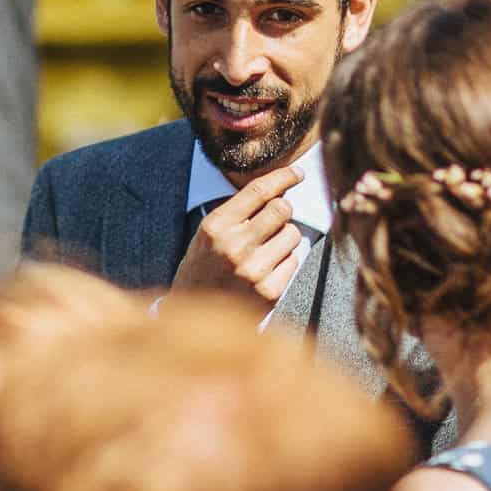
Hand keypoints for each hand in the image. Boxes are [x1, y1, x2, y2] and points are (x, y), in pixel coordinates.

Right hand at [170, 163, 303, 305]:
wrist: (193, 318)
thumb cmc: (201, 268)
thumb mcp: (208, 233)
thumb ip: (237, 212)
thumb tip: (278, 191)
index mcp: (216, 226)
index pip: (258, 191)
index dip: (283, 176)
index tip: (297, 172)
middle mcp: (234, 246)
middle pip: (282, 209)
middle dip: (283, 209)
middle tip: (275, 217)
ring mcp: (253, 270)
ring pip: (293, 234)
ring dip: (285, 236)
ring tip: (266, 247)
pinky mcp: (269, 292)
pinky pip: (294, 261)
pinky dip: (285, 260)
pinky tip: (267, 267)